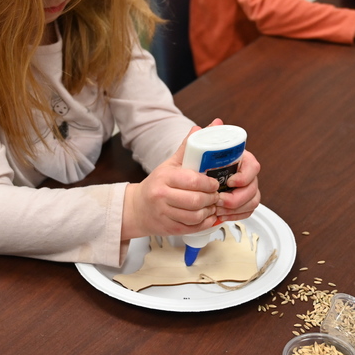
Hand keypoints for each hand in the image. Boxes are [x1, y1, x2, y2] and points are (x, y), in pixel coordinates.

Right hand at [120, 123, 260, 239]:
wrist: (137, 208)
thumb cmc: (157, 184)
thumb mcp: (171, 163)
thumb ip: (189, 146)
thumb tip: (208, 126)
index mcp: (164, 177)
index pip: (192, 180)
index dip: (209, 183)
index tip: (215, 183)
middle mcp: (161, 195)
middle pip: (196, 200)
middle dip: (212, 198)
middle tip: (216, 195)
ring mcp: (164, 213)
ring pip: (196, 216)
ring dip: (209, 211)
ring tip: (212, 205)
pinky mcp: (169, 228)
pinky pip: (192, 227)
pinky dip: (204, 223)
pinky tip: (207, 216)